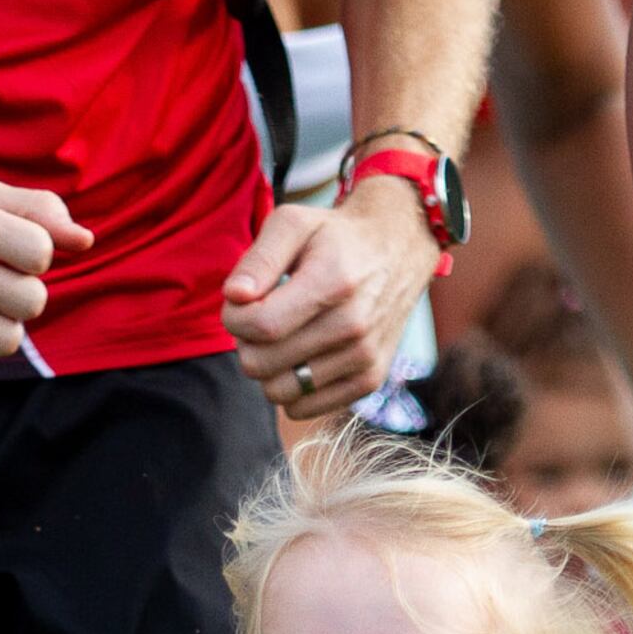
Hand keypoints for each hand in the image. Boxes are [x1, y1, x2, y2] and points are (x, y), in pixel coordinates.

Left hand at [223, 187, 430, 419]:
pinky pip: (301, 408)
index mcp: (334, 282)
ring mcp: (364, 357)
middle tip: (261, 318)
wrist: (398, 249)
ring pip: (277, 392)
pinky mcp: (369, 381)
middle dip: (246, 342)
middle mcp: (354, 325)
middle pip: (261, 364)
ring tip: (282, 336)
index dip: (234, 318)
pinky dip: (290, 387)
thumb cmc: (334, 237)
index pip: (260, 326)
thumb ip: (259, 258)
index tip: (241, 302)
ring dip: (267, 368)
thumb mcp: (293, 224)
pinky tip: (300, 355)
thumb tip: (235, 296)